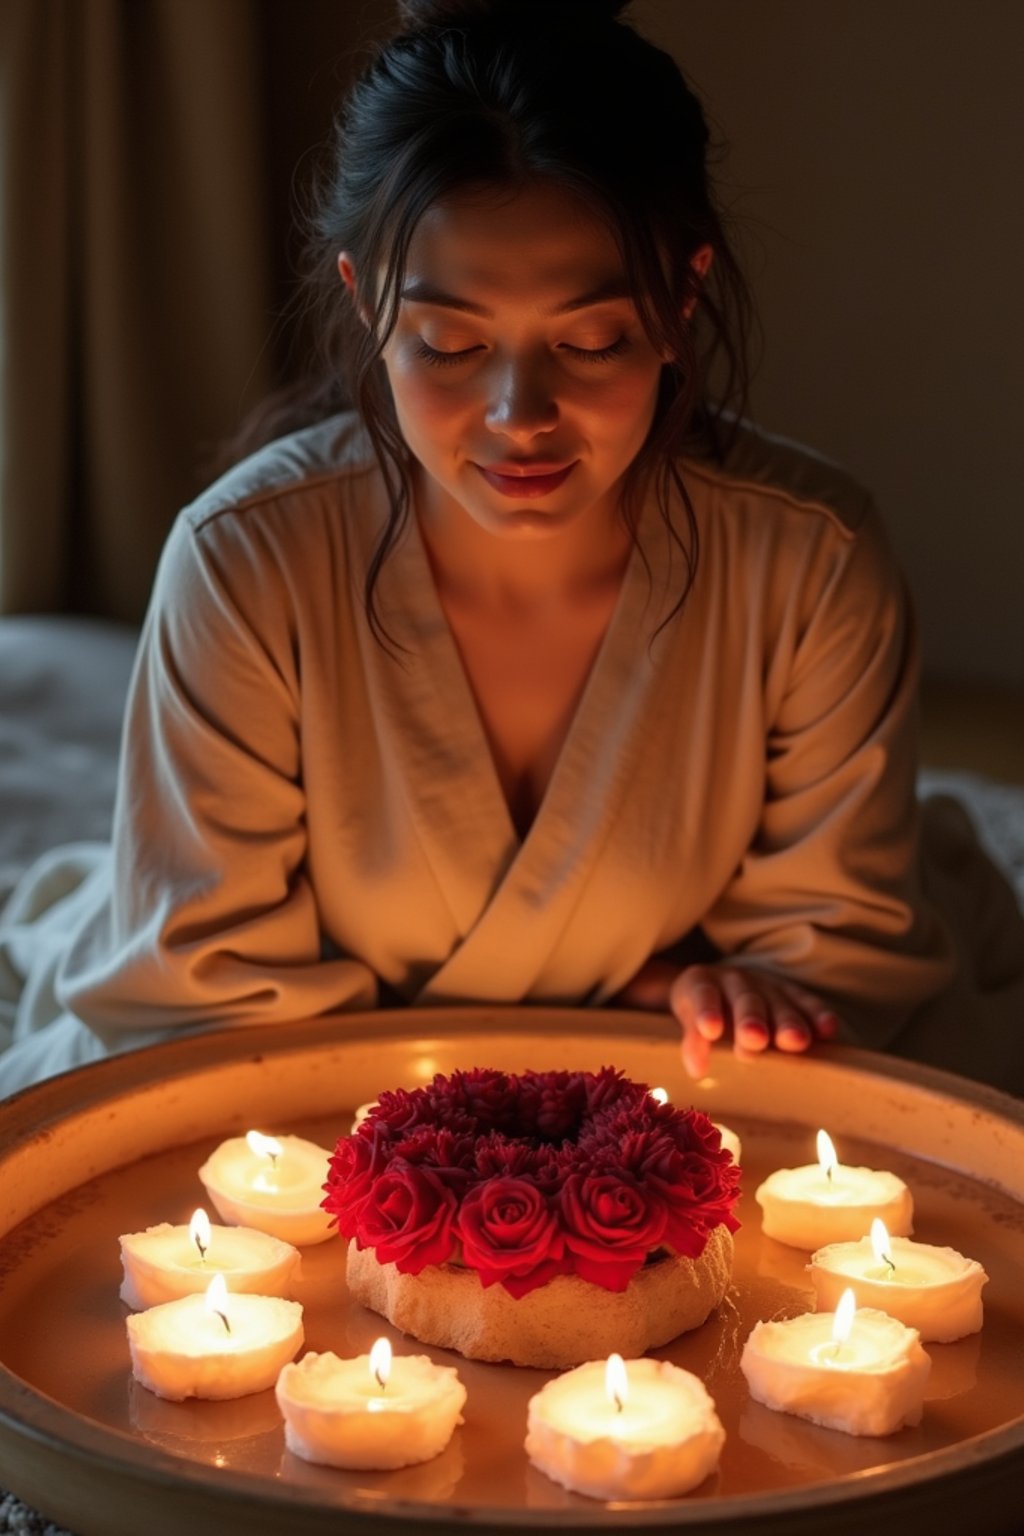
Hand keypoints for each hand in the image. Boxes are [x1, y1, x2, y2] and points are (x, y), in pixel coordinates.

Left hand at [617, 959, 840, 1078]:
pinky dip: (816, 1015)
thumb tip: (697, 1071)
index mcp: (702, 982)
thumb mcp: (688, 1021)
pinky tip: (828, 1030)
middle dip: (751, 1020)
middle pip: (745, 1000)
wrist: (715, 987)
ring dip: (787, 1022)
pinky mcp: (788, 992)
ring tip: (795, 1042)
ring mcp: (764, 984)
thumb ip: (693, 1043)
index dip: (706, 1012)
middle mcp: (735, 980)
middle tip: (755, 1040)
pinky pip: (805, 1002)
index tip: (710, 1030)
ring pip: (777, 1002)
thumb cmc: (700, 1014)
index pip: (703, 995)